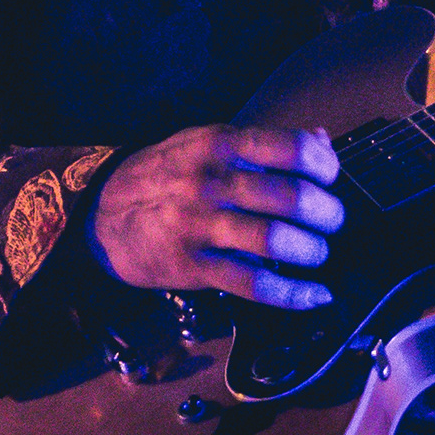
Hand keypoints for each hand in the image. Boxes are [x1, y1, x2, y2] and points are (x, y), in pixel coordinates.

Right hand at [88, 124, 345, 309]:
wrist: (103, 215)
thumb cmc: (165, 176)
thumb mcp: (206, 144)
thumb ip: (264, 143)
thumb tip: (320, 139)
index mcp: (219, 143)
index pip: (289, 148)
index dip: (324, 166)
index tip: (330, 179)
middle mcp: (210, 181)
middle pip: (291, 197)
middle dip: (327, 214)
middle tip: (331, 222)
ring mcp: (200, 225)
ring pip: (274, 241)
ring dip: (311, 251)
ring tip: (316, 252)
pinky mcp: (193, 265)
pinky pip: (253, 284)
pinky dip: (292, 295)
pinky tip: (315, 295)